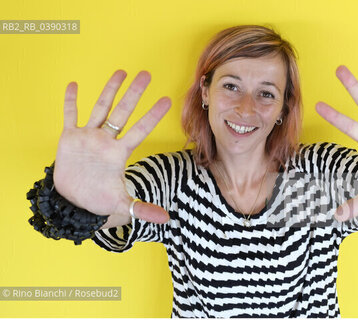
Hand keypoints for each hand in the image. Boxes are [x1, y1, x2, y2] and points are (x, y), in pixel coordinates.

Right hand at [53, 70, 170, 225]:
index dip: (153, 115)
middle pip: (122, 112)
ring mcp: (88, 137)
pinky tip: (73, 85)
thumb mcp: (121, 204)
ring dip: (109, 90)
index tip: (167, 100)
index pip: (140, 130)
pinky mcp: (69, 138)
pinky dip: (70, 101)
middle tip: (146, 74)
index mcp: (119, 153)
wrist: (74, 201)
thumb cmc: (98, 200)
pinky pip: (69, 115)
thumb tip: (167, 220)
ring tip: (121, 72)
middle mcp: (106, 140)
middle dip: (133, 93)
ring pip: (100, 108)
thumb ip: (143, 209)